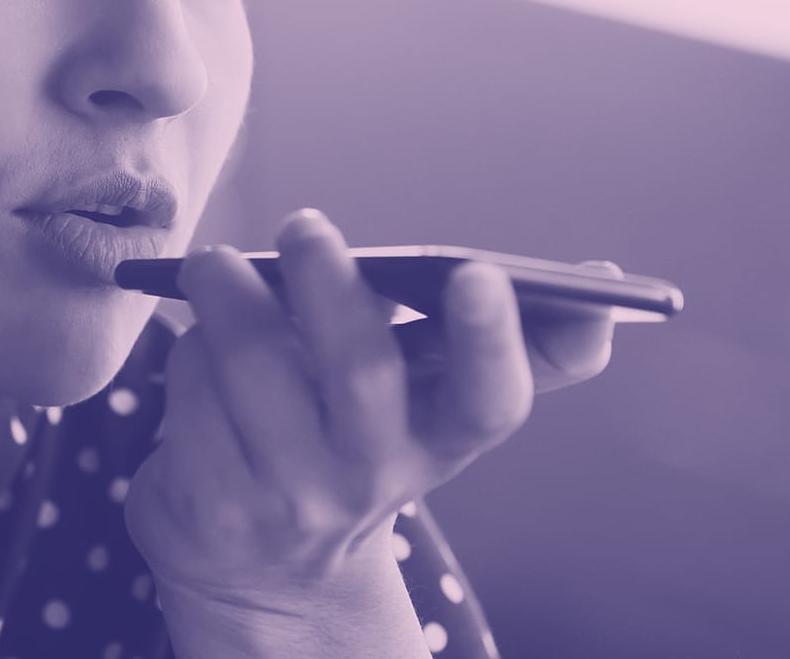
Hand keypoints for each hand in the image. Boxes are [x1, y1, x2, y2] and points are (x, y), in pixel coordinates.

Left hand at [124, 207, 614, 610]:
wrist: (261, 563)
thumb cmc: (346, 438)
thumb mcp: (423, 398)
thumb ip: (490, 338)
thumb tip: (602, 278)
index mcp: (441, 435)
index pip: (490, 400)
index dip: (493, 339)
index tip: (483, 273)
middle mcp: (375, 475)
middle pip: (362, 372)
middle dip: (332, 288)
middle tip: (306, 227)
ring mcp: (293, 496)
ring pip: (258, 372)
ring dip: (233, 301)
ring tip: (217, 264)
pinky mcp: (213, 505)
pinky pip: (192, 398)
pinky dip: (187, 353)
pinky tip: (193, 340)